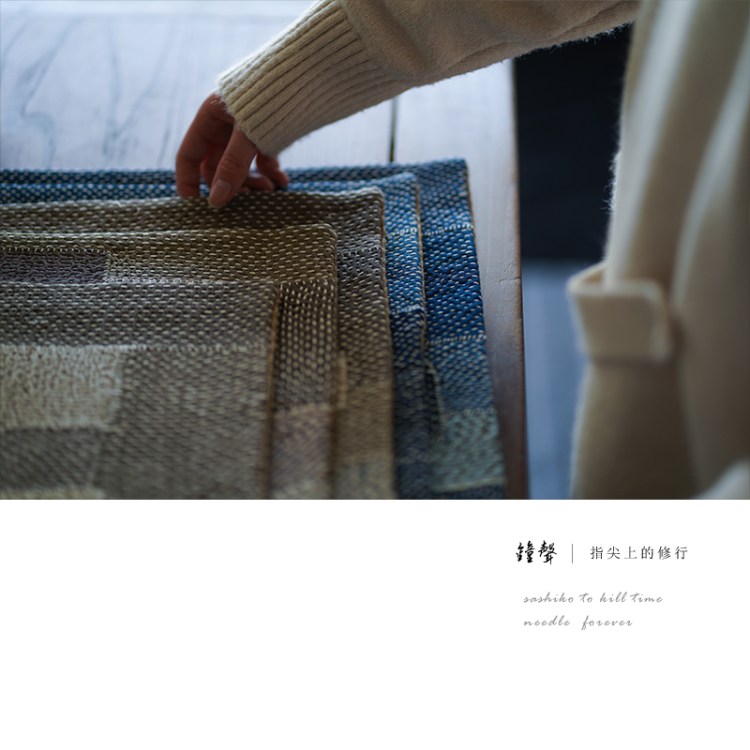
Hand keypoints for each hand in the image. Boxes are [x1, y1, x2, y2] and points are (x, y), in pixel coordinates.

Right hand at [175, 93, 287, 208]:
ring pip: (240, 168)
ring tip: (270, 190)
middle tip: (247, 200)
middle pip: (216, 168)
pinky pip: (263, 162)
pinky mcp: (268, 136)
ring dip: (253, 183)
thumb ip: (232, 166)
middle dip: (230, 187)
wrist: (307, 74)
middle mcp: (224, 126)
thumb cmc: (271, 98)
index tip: (197, 209)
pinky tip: (282, 183)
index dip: (189, 184)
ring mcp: (246, 132)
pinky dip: (271, 174)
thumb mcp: (248, 133)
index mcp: (209, 119)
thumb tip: (216, 202)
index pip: (189, 157)